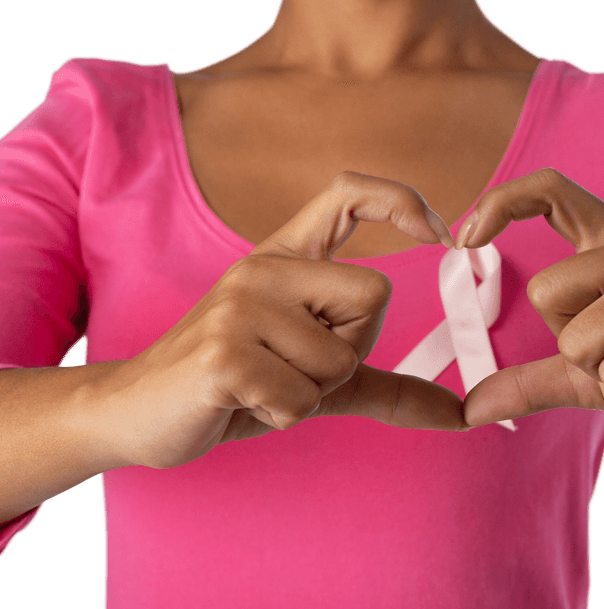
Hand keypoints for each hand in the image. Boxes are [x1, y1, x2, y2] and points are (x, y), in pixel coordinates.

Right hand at [102, 171, 466, 469]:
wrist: (136, 411)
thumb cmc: (233, 386)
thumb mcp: (315, 377)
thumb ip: (386, 385)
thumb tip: (462, 414)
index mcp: (285, 258)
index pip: (348, 194)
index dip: (400, 200)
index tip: (443, 235)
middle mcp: (264, 267)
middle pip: (374, 297)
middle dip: (350, 352)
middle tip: (292, 367)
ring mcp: (241, 304)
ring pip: (341, 358)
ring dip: (311, 392)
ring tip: (261, 385)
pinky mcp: (225, 352)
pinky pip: (303, 397)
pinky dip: (283, 414)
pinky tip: (241, 402)